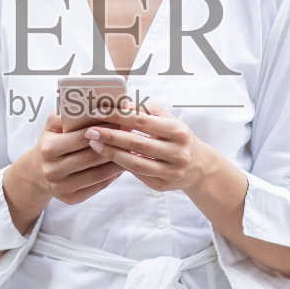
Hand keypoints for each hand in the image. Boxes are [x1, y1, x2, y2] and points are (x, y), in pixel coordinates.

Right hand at [25, 114, 124, 205]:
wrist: (37, 172)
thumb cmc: (52, 142)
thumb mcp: (52, 125)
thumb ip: (67, 113)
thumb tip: (91, 104)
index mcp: (48, 148)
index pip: (82, 137)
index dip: (104, 129)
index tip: (122, 122)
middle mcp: (53, 169)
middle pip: (92, 156)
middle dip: (114, 145)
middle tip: (131, 136)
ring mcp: (61, 187)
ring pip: (98, 173)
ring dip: (117, 162)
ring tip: (131, 150)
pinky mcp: (70, 199)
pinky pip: (98, 186)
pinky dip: (112, 176)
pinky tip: (121, 165)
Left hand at [83, 98, 207, 193]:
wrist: (199, 166)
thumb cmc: (177, 137)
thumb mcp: (168, 120)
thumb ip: (145, 110)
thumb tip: (118, 103)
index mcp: (178, 131)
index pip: (142, 120)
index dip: (118, 116)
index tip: (98, 112)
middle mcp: (177, 152)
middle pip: (137, 143)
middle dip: (110, 136)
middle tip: (90, 131)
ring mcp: (171, 172)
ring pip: (135, 163)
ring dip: (112, 153)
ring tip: (94, 145)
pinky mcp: (163, 185)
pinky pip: (137, 175)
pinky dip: (121, 166)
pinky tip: (108, 158)